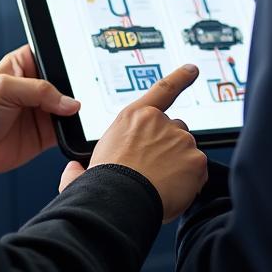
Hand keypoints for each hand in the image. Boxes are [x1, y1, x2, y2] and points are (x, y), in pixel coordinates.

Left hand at [0, 44, 78, 177]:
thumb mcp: (4, 88)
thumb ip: (39, 90)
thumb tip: (69, 101)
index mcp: (23, 65)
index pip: (51, 56)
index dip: (65, 61)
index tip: (79, 68)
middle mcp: (34, 87)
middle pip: (65, 83)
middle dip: (73, 88)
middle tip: (79, 94)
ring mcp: (39, 111)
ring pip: (67, 107)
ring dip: (74, 111)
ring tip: (75, 112)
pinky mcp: (42, 134)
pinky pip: (65, 131)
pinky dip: (72, 130)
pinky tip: (72, 128)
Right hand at [60, 64, 207, 221]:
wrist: (120, 202)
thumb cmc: (103, 186)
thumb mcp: (85, 169)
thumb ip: (78, 167)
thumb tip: (73, 169)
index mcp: (133, 117)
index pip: (162, 90)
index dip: (180, 78)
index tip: (193, 70)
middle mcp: (158, 121)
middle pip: (173, 131)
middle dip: (168, 147)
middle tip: (155, 170)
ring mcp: (179, 138)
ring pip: (186, 151)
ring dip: (179, 165)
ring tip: (160, 184)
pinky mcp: (194, 159)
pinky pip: (198, 171)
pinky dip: (191, 182)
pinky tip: (174, 191)